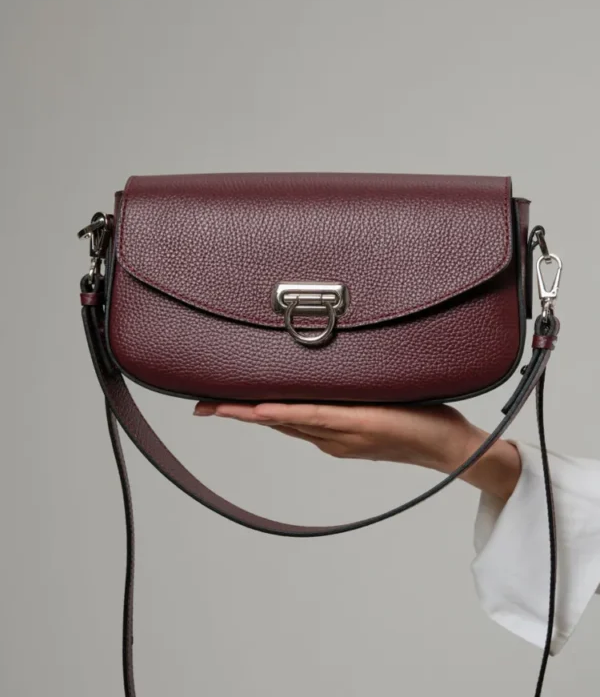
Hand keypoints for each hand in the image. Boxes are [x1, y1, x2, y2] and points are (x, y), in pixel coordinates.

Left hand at [193, 400, 521, 501]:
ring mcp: (339, 444)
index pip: (291, 414)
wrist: (451, 450)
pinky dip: (283, 420)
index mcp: (348, 423)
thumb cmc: (431, 418)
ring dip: (257, 416)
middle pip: (279, 421)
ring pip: (289, 427)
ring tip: (225, 406)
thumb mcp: (397, 398)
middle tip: (203, 406)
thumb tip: (325, 382)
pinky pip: (306, 430)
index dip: (257, 410)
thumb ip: (359, 395)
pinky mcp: (347, 445)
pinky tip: (271, 412)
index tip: (225, 406)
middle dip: (241, 413)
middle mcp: (336, 437)